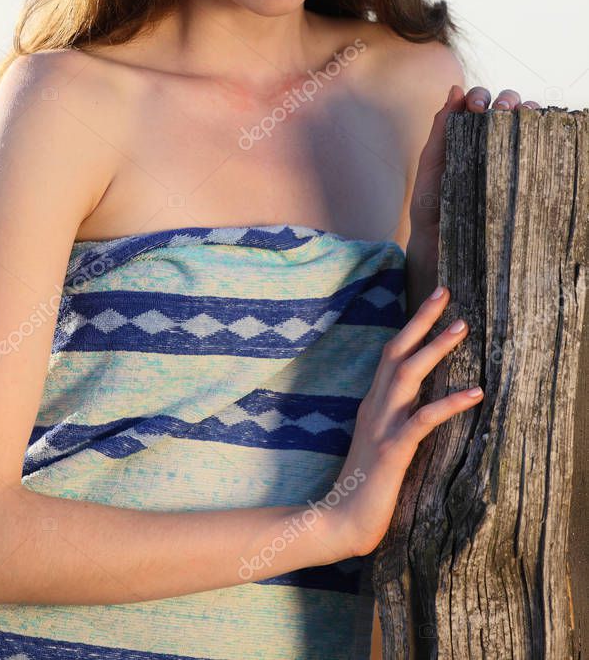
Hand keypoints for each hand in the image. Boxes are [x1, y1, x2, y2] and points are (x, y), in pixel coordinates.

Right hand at [323, 285, 482, 557]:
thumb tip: (418, 401)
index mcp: (373, 404)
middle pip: (397, 352)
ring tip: (462, 328)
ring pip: (408, 376)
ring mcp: (382, 427)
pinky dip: (448, 404)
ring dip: (435, 349)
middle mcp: (375, 407)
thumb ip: (395, 418)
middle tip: (446, 292)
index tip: (434, 299)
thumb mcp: (381, 442)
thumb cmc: (366, 487)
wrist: (340, 521)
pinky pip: (423, 421)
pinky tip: (474, 393)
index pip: (392, 354)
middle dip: (421, 321)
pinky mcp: (392, 451)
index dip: (412, 325)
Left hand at [407, 85, 541, 268]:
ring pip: (527, 124)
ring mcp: (508, 158)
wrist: (440, 241)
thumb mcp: (432, 161)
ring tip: (521, 117)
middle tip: (500, 110)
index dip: (480, 97)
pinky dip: (544, 136)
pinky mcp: (523, 178)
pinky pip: (539, 151)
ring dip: (528, 112)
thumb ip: (441, 127)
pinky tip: (541, 135)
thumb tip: (455, 89)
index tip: (475, 107)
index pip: (481, 103)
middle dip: (507, 100)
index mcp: (467, 133)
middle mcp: (491, 141)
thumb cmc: (432, 201)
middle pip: (508, 107)